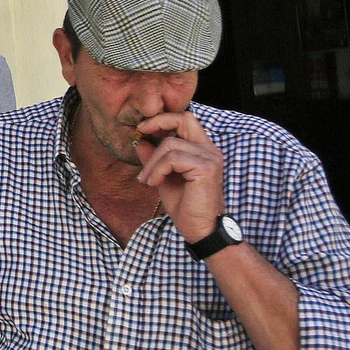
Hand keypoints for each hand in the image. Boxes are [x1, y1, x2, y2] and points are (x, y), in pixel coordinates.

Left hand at [134, 111, 225, 243]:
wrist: (199, 230)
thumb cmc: (185, 206)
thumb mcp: (163, 178)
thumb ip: (154, 160)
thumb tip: (139, 142)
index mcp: (203, 150)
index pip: (186, 120)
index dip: (164, 119)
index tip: (143, 128)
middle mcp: (210, 150)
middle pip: (184, 119)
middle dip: (157, 123)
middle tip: (139, 134)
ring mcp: (210, 158)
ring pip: (170, 144)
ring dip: (152, 162)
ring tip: (147, 179)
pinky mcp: (206, 168)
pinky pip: (172, 159)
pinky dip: (157, 169)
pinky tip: (154, 183)